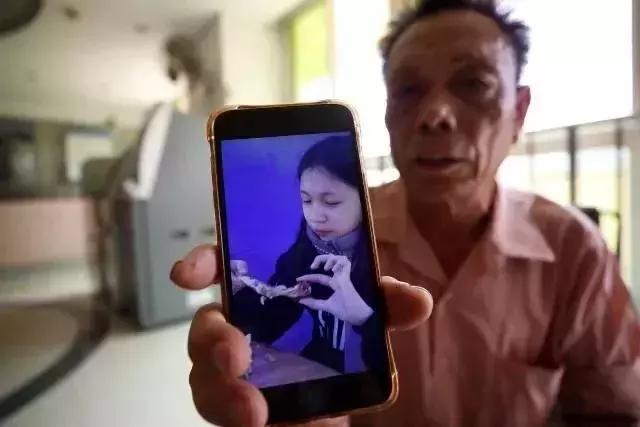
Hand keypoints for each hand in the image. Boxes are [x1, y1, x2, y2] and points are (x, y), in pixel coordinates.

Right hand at [170, 245, 432, 426]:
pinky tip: (262, 420)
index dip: (201, 264)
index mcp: (264, 296)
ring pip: (204, 379)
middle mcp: (240, 330)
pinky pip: (222, 413)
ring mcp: (235, 373)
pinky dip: (237, 416)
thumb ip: (386, 306)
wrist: (340, 396)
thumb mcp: (367, 319)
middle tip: (236, 357)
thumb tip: (419, 300)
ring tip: (253, 411)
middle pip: (206, 329)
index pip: (223, 269)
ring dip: (223, 393)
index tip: (186, 274)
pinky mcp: (239, 407)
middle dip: (213, 341)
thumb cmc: (342, 345)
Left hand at [297, 255, 371, 325]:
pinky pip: (345, 261)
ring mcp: (345, 275)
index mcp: (335, 283)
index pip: (320, 276)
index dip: (309, 277)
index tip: (298, 279)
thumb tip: (300, 301)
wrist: (358, 316)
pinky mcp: (349, 276)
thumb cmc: (346, 311)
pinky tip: (333, 269)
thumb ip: (314, 303)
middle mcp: (339, 277)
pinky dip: (338, 262)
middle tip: (313, 267)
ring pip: (339, 257)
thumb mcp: (327, 306)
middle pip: (330, 259)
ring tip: (325, 268)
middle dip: (320, 259)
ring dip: (330, 259)